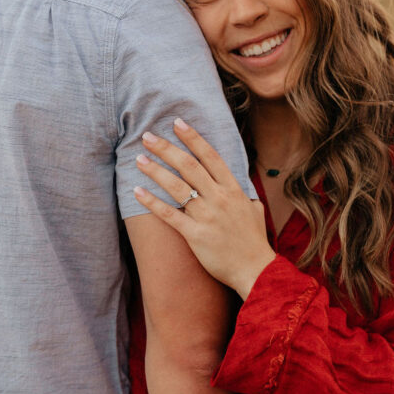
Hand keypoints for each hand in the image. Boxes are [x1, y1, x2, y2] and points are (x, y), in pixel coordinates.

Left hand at [133, 119, 275, 298]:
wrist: (256, 270)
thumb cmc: (254, 242)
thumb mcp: (254, 210)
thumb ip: (243, 194)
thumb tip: (239, 184)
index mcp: (233, 190)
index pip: (211, 157)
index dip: (193, 138)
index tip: (177, 123)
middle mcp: (219, 198)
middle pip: (189, 166)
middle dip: (167, 148)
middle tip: (147, 136)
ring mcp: (207, 216)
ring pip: (176, 187)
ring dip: (155, 170)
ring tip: (139, 159)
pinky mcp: (195, 235)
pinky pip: (169, 215)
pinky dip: (152, 202)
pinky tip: (137, 191)